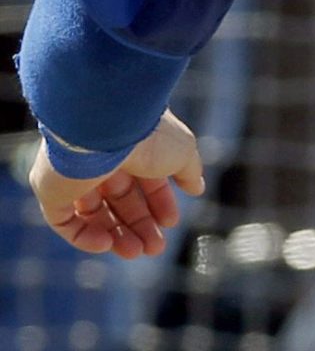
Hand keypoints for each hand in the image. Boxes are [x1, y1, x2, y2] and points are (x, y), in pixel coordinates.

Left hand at [32, 110, 203, 258]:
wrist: (104, 128)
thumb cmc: (148, 136)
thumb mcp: (183, 152)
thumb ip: (189, 171)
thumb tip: (197, 188)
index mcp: (132, 147)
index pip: (144, 182)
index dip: (159, 205)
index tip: (171, 222)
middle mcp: (102, 161)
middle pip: (120, 203)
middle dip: (140, 227)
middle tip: (155, 249)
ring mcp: (74, 176)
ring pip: (94, 216)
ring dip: (116, 237)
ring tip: (135, 252)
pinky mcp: (51, 191)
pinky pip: (64, 222)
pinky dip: (84, 237)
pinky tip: (106, 244)